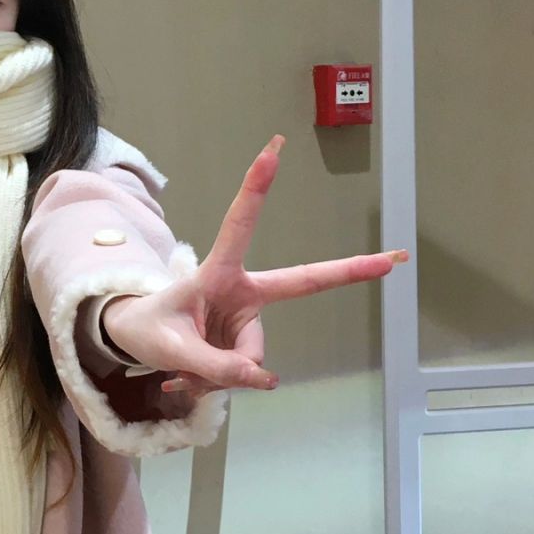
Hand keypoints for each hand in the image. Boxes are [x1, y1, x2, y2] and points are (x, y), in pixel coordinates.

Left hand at [101, 135, 408, 395]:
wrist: (138, 342)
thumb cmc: (148, 329)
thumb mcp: (169, 346)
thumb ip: (213, 365)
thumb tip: (264, 378)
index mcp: (218, 273)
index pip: (240, 227)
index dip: (256, 190)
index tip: (273, 150)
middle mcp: (242, 292)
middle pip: (301, 282)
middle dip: (348, 269)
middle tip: (395, 258)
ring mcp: (247, 321)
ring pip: (251, 360)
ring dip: (218, 374)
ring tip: (185, 369)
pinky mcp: (246, 346)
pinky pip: (243, 374)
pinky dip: (216, 383)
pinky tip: (189, 378)